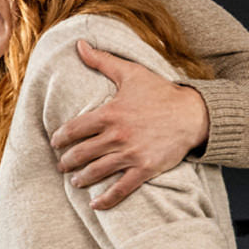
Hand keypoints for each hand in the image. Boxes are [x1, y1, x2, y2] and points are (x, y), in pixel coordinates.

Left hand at [50, 41, 209, 209]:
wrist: (193, 114)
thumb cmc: (161, 92)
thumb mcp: (130, 73)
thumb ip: (102, 61)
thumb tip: (79, 44)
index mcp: (109, 114)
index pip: (74, 129)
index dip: (60, 138)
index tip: (55, 143)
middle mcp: (116, 136)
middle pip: (81, 154)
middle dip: (67, 161)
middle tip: (62, 164)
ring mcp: (130, 154)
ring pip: (96, 171)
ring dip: (81, 179)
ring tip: (75, 181)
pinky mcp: (145, 169)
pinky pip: (121, 188)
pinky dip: (106, 199)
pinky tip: (95, 205)